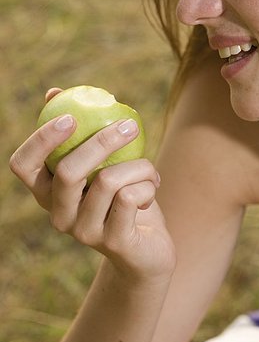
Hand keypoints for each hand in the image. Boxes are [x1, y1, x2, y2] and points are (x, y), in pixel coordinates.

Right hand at [9, 89, 175, 281]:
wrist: (148, 249)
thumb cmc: (122, 197)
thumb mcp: (102, 163)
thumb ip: (81, 132)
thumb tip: (54, 92)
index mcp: (49, 193)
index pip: (23, 166)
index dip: (41, 139)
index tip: (71, 117)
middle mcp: (58, 215)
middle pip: (67, 171)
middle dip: (102, 141)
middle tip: (130, 124)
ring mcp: (83, 232)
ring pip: (108, 181)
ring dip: (139, 165)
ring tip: (149, 169)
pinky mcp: (113, 241)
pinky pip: (130, 196)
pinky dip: (148, 183)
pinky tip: (152, 189)